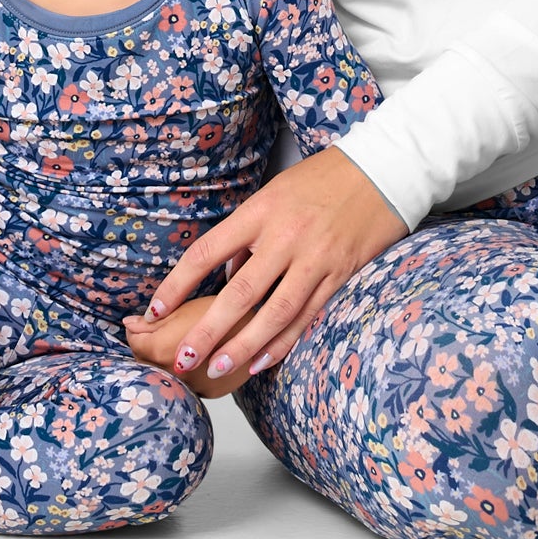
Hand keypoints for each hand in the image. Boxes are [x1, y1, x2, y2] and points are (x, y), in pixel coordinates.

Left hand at [127, 147, 405, 382]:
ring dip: (242, 345)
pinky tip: (261, 362)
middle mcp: (284, 236)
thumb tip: (227, 273)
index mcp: (260, 211)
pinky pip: (306, 315)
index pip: (207, 251)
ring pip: (273, 312)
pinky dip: (282, 341)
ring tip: (216, 368)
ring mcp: (314, 257)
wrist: (382, 170)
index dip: (178, 283)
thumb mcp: (275, 193)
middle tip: (182, 358)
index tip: (155, 308)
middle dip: (207, 330)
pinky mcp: (340, 273)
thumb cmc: (324, 178)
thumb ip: (249, 234)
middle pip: (238, 292)